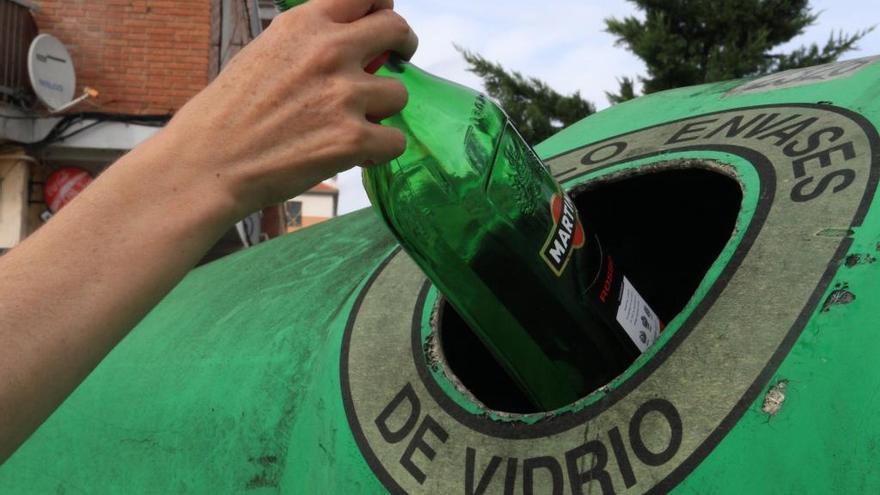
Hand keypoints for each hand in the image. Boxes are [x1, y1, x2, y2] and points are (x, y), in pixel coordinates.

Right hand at [156, 0, 417, 218]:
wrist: (208, 163)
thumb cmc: (226, 114)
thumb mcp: (264, 52)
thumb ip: (309, 45)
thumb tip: (348, 46)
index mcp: (305, 24)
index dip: (382, 9)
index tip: (383, 24)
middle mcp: (330, 51)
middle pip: (397, 29)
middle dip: (404, 45)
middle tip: (400, 60)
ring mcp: (344, 95)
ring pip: (399, 94)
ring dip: (382, 111)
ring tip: (352, 124)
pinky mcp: (352, 140)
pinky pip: (395, 141)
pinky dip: (380, 151)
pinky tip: (357, 156)